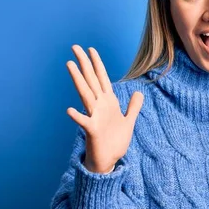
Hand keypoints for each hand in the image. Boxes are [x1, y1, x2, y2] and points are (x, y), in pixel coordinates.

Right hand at [66, 45, 143, 172]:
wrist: (109, 161)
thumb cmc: (115, 142)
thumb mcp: (128, 122)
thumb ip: (133, 107)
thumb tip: (138, 93)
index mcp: (108, 102)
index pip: (102, 78)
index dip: (97, 63)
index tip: (91, 49)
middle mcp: (99, 106)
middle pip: (90, 80)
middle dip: (84, 63)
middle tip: (74, 47)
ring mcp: (94, 117)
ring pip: (85, 94)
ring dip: (78, 80)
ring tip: (70, 65)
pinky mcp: (92, 131)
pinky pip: (84, 122)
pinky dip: (77, 116)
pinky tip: (69, 110)